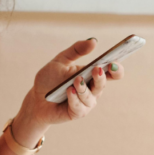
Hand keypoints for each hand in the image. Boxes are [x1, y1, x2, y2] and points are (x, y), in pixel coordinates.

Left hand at [11, 38, 125, 145]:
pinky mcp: (77, 113)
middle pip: (103, 84)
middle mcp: (92, 89)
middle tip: (96, 69)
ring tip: (76, 81)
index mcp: (92, 75)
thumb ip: (76, 50)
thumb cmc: (50, 80)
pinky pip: (79, 106)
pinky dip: (74, 98)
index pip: (112, 73)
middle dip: (100, 77)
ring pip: (91, 96)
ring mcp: (86, 102)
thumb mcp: (61, 60)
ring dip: (83, 88)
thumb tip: (94, 41)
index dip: (117, 69)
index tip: (114, 62)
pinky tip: (69, 91)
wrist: (36, 99)